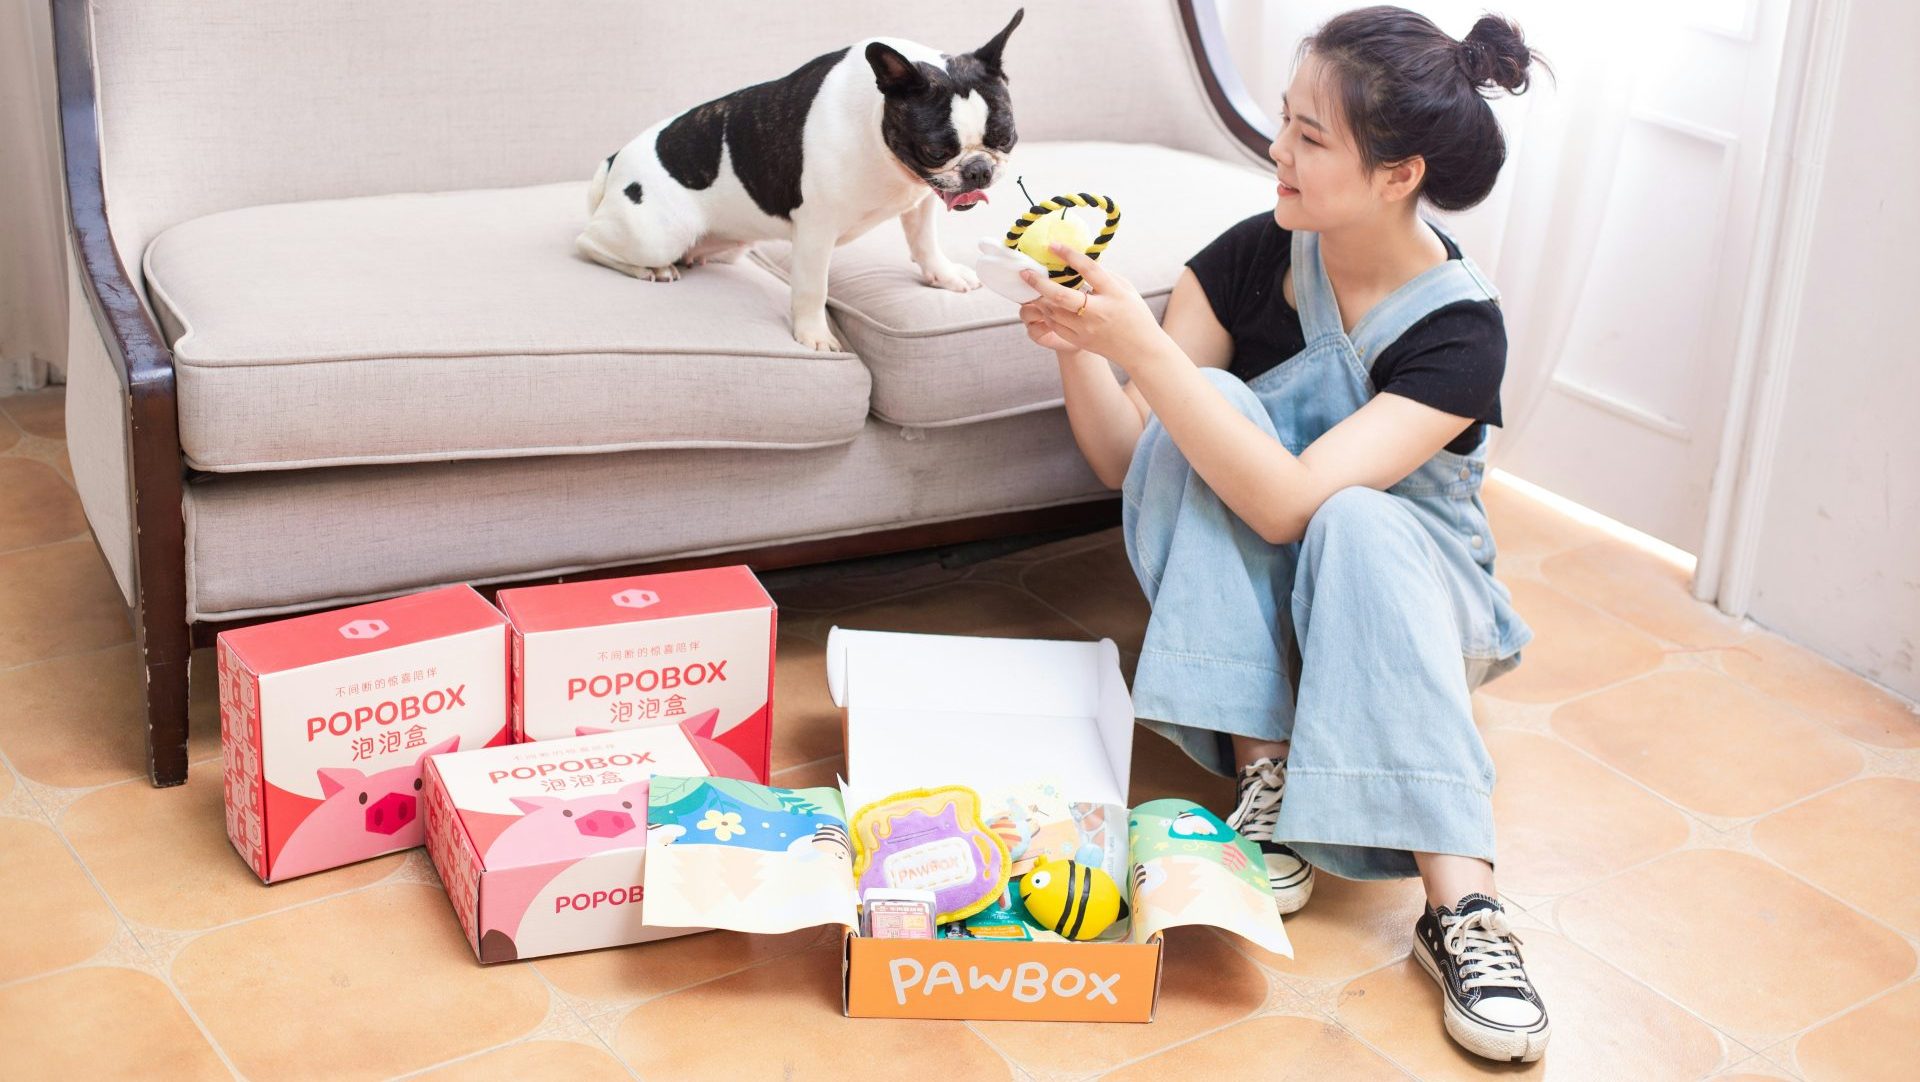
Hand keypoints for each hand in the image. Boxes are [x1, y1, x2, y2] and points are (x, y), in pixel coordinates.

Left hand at [1019, 244, 1164, 366]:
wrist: (1141, 349)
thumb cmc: (1135, 314)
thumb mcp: (1126, 289)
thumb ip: (1104, 275)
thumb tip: (1079, 262)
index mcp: (1113, 293)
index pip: (1088, 269)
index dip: (1068, 255)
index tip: (1052, 245)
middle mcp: (1098, 311)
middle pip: (1061, 296)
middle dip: (1039, 283)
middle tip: (1025, 272)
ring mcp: (1087, 328)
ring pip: (1053, 312)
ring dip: (1040, 298)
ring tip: (1032, 287)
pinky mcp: (1080, 341)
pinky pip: (1055, 326)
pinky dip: (1047, 313)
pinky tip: (1044, 305)